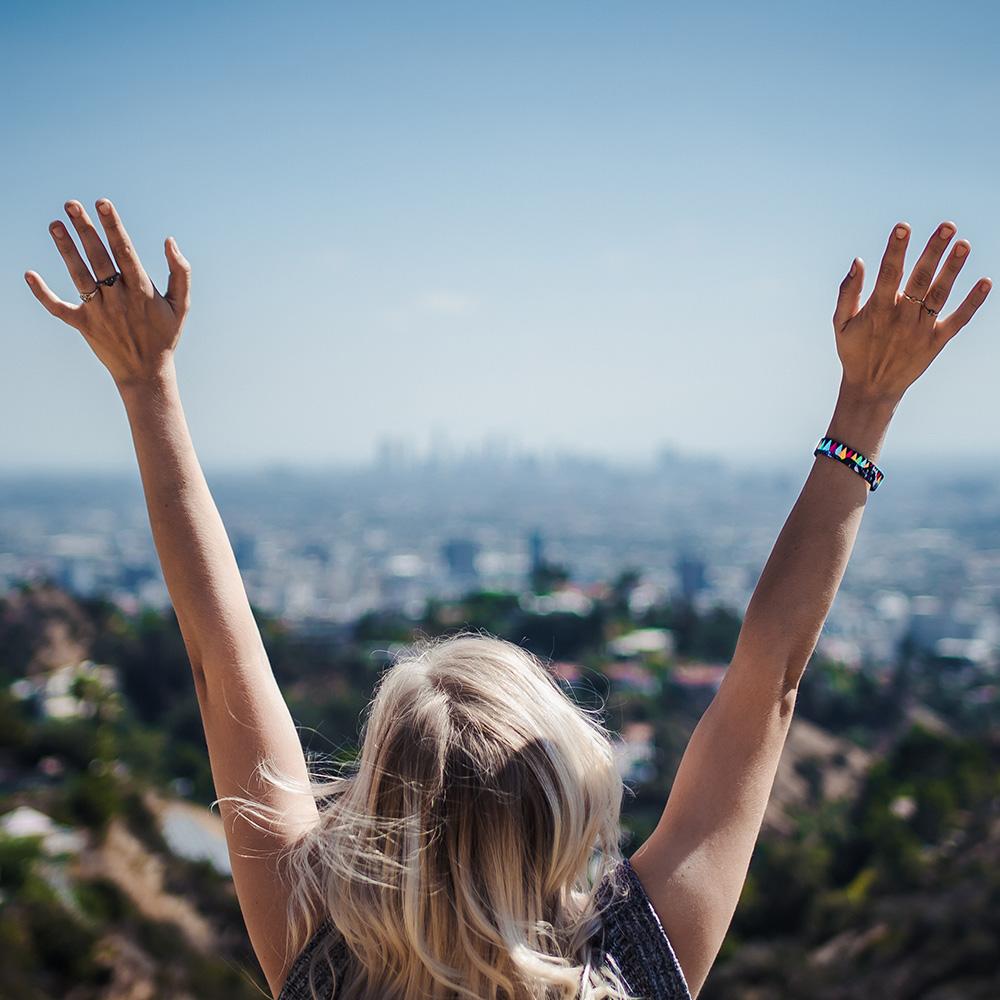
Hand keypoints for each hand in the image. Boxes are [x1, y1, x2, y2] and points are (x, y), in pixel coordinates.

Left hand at [24, 198, 190, 387]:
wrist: (146, 373)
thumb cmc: (164, 335)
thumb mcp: (181, 305)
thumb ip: (180, 272)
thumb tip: (170, 241)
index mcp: (142, 290)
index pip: (125, 251)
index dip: (113, 226)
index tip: (103, 204)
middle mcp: (118, 299)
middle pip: (98, 258)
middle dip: (85, 229)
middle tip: (71, 204)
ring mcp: (99, 312)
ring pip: (79, 276)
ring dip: (66, 250)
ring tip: (55, 224)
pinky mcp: (83, 325)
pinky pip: (59, 308)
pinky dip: (43, 294)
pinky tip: (29, 274)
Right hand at [832, 221, 991, 403]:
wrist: (872, 389)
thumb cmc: (855, 351)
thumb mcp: (840, 324)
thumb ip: (848, 292)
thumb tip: (858, 261)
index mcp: (877, 310)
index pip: (889, 273)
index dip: (896, 250)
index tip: (903, 227)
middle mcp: (902, 317)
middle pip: (921, 278)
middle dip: (934, 251)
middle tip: (948, 226)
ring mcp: (921, 329)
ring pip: (940, 294)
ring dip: (953, 269)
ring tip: (964, 244)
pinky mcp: (936, 341)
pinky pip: (958, 320)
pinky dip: (973, 303)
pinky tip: (986, 282)